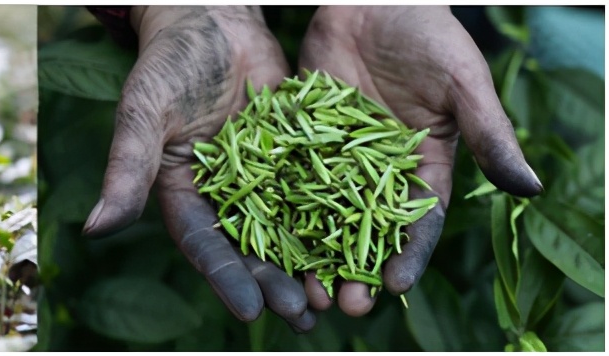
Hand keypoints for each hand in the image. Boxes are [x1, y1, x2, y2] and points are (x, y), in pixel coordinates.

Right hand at [82, 6, 315, 331]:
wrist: (213, 18)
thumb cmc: (168, 62)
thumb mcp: (143, 113)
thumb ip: (126, 169)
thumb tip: (93, 230)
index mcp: (182, 192)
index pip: (204, 244)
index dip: (225, 278)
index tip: (250, 311)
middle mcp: (223, 193)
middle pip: (250, 247)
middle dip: (273, 283)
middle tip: (301, 314)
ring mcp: (262, 176)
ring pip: (288, 227)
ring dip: (307, 264)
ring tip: (332, 298)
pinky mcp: (296, 155)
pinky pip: (318, 189)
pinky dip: (337, 217)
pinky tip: (362, 242)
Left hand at [297, 5, 542, 315]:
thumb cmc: (427, 34)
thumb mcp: (462, 82)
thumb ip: (488, 134)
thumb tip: (530, 189)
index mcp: (422, 168)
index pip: (418, 222)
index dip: (407, 255)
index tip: (393, 285)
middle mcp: (376, 173)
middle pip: (364, 233)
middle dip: (354, 271)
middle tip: (340, 306)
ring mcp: (333, 160)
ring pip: (320, 218)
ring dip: (311, 256)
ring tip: (299, 291)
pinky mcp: (297, 142)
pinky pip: (284, 181)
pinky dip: (274, 212)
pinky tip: (260, 241)